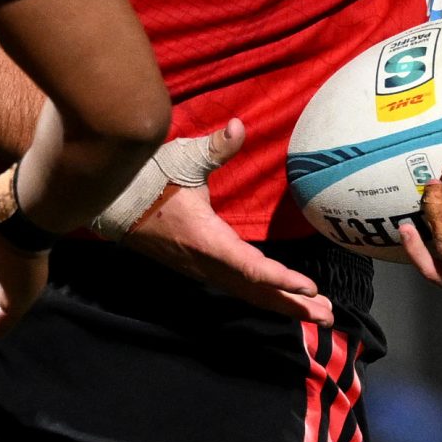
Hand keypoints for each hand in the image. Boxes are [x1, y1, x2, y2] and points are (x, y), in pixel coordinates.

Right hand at [113, 120, 332, 324]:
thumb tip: (238, 126)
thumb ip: (215, 148)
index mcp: (206, 240)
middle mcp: (207, 263)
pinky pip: (238, 287)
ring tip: (317, 314)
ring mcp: (202, 269)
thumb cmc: (150, 181)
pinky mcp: (200, 267)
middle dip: (292, 305)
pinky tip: (282, 299)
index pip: (250, 267)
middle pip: (256, 291)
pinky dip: (264, 296)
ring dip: (283, 304)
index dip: (280, 280)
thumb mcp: (183, 160)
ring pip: (248, 293)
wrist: (114, 204)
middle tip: (327, 316)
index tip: (308, 288)